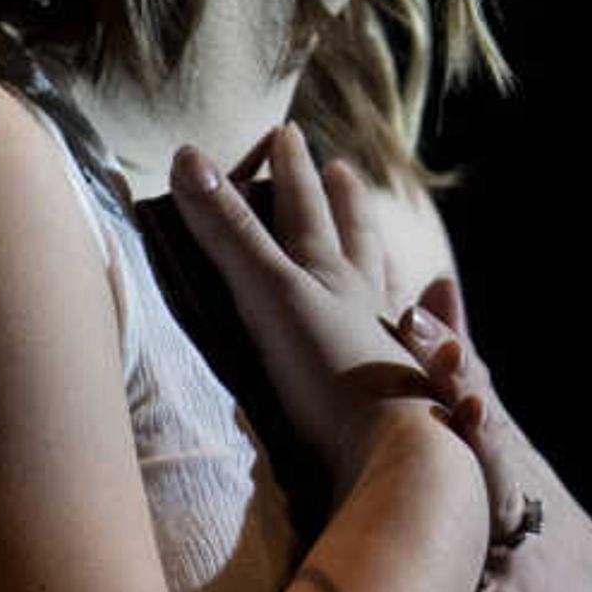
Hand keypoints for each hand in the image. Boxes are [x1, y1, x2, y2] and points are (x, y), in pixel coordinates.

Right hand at [167, 123, 479, 506]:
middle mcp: (367, 306)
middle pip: (356, 240)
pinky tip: (403, 338)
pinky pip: (400, 353)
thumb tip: (188, 155)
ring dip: (378, 260)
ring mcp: (387, 352)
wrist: (397, 457)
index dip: (292, 170)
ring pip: (385, 290)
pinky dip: (401, 334)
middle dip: (342, 202)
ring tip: (379, 243)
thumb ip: (230, 231)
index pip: (307, 210)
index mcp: (334, 276)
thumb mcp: (272, 293)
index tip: (289, 133)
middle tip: (343, 170)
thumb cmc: (334, 374)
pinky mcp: (392, 403)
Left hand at [383, 278, 591, 591]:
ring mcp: (524, 557)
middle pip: (493, 436)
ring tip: (466, 429)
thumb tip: (432, 283)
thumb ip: (468, 378)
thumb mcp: (507, 453)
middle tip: (442, 355)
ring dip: (485, 470)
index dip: (448, 357)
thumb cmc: (536, 537)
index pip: (476, 397)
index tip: (414, 313)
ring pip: (500, 509)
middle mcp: (519, 496)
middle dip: (466, 396)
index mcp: (505, 460)